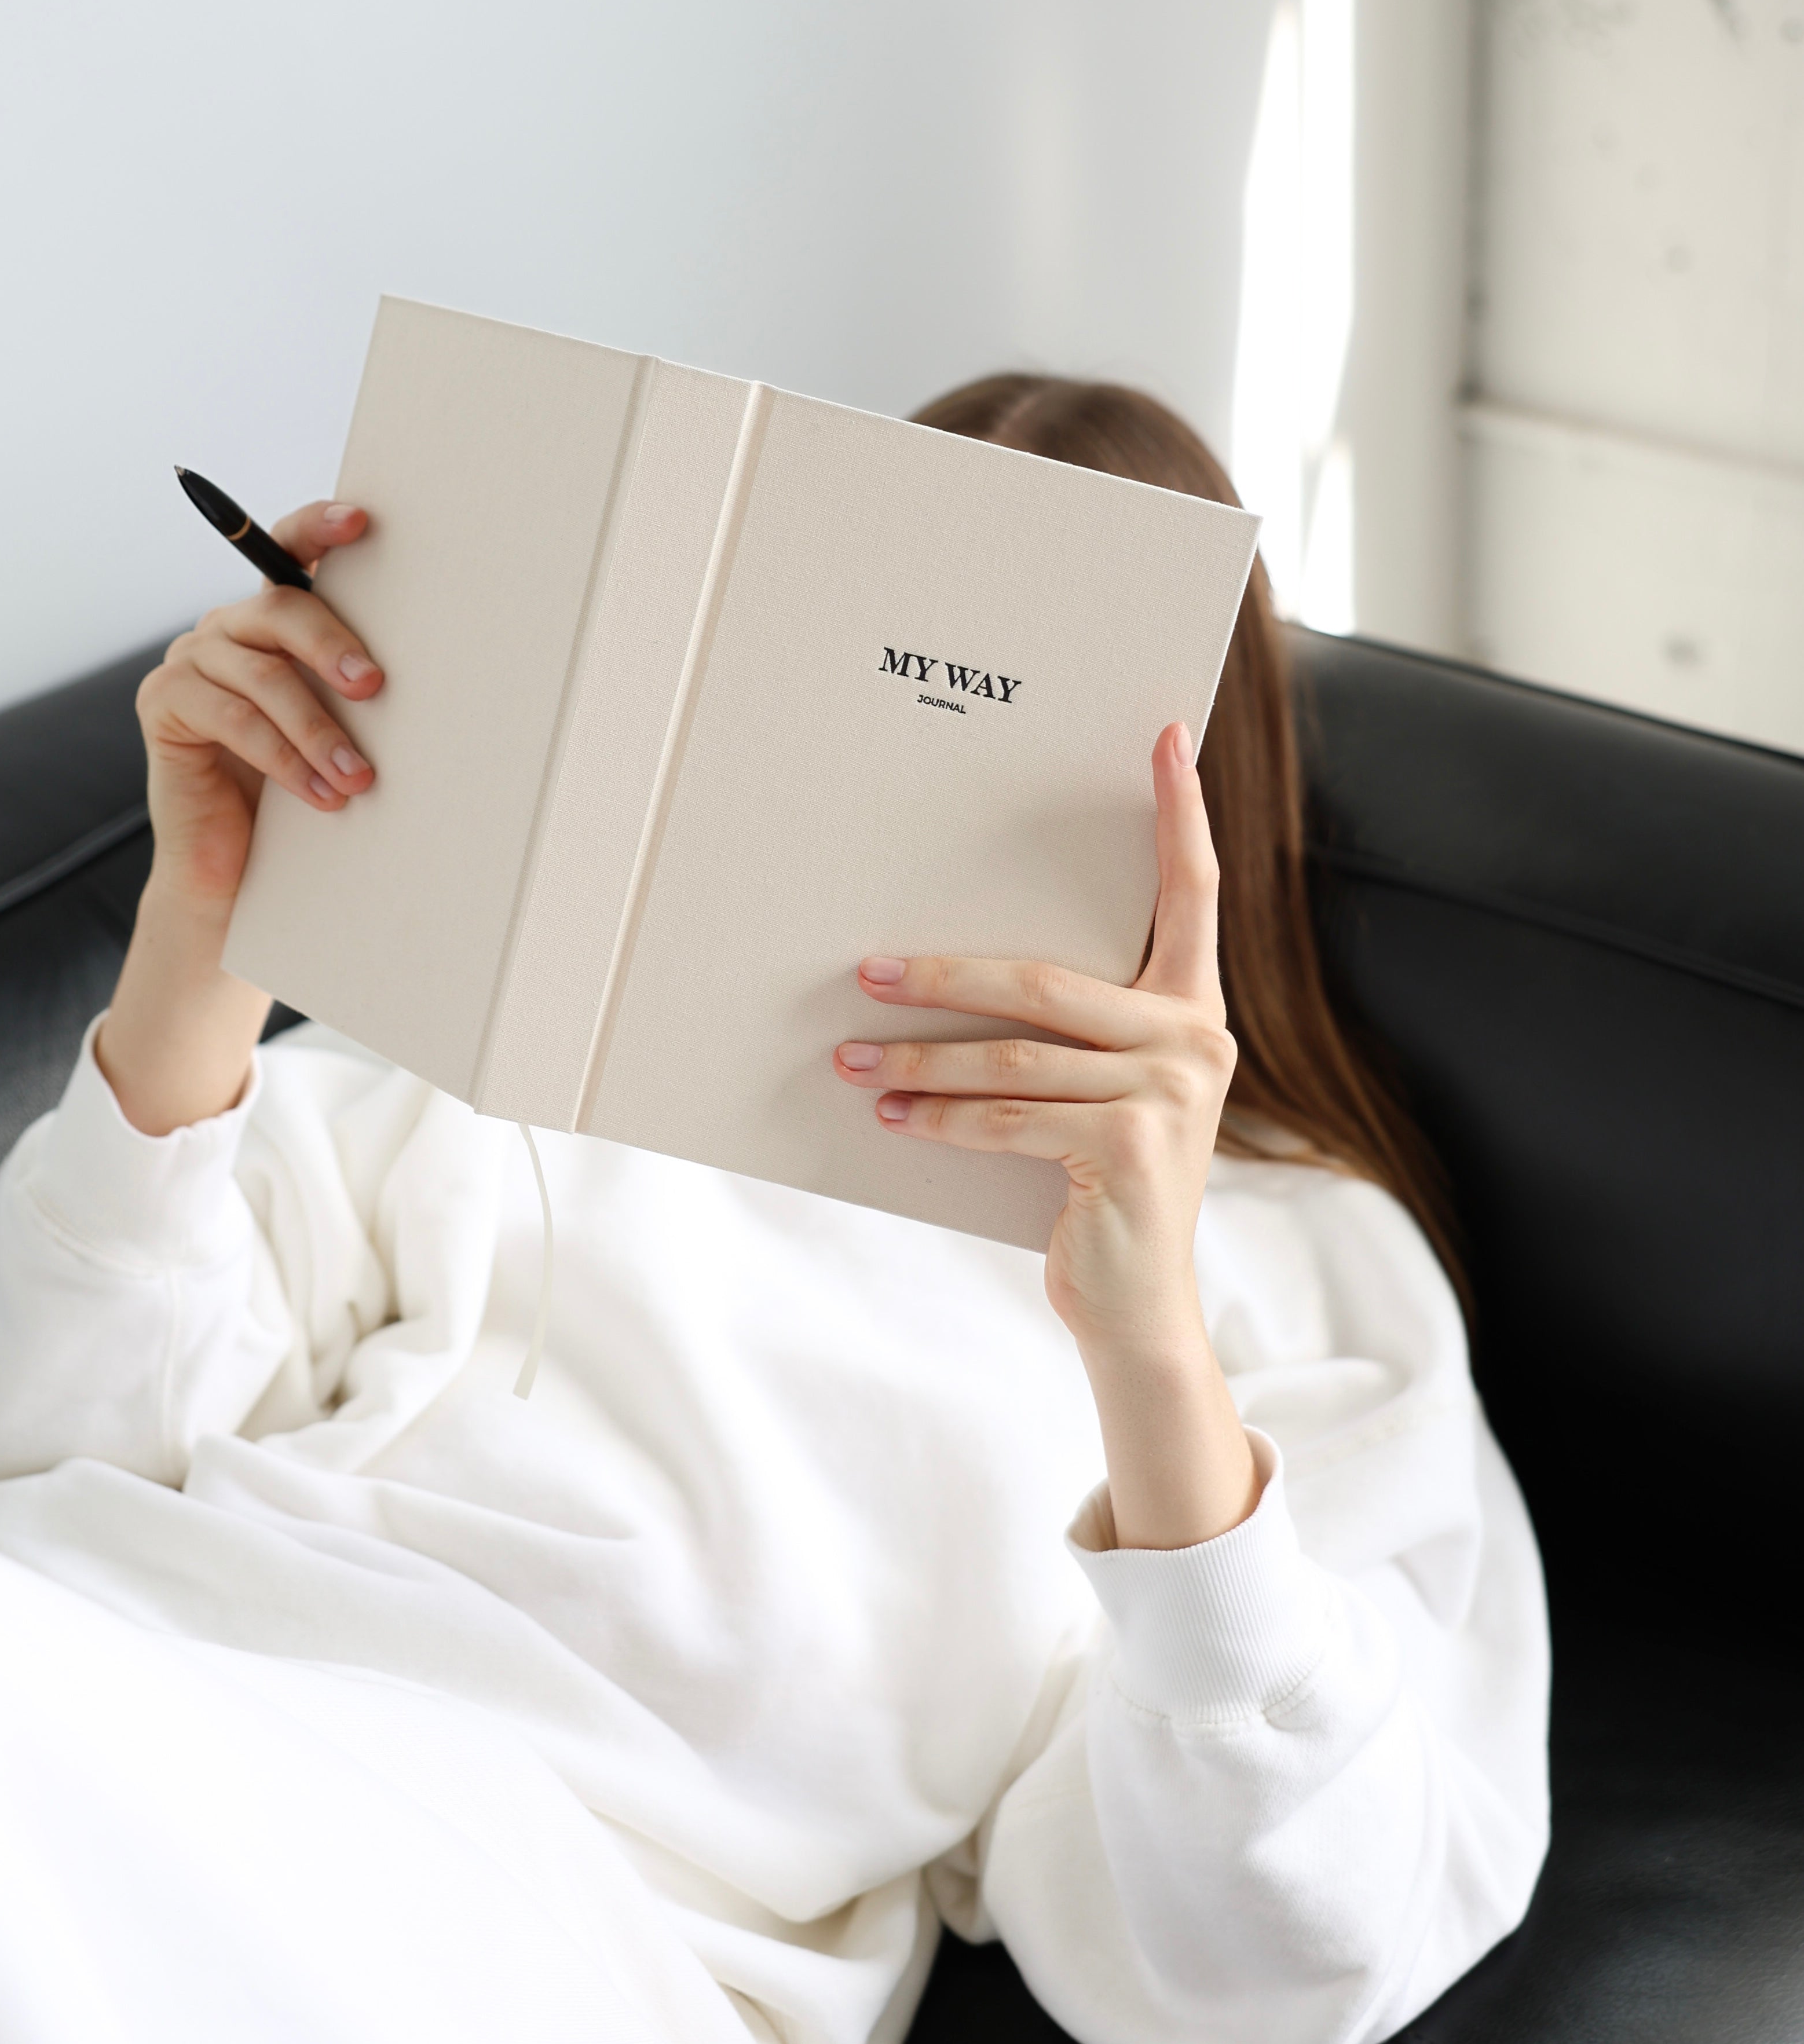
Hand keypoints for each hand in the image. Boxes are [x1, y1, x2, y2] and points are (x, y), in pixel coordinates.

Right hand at [136, 501, 383, 910]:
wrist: (232, 862)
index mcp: (270, 620)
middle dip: (332, 646)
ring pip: (263, 675)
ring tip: (358, 777)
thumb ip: (349, 681)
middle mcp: (226, 627)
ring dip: (318, 730)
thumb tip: (408, 669)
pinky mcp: (163, 703)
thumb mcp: (333, 722)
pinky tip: (321, 794)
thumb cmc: (297, 785)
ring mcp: (189, 661)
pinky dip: (285, 759)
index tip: (361, 522)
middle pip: (280, 608)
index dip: (319, 528)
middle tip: (373, 687)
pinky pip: (234, 720)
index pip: (288, 552)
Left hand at [832, 722, 1256, 1546]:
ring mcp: (1170, 1096)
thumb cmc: (1095, 1185)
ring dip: (918, 1056)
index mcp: (1190, 1011)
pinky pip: (1008, 1117)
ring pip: (1013, 1056)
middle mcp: (1195, 1041)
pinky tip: (887, 1110)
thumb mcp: (1094, 1096)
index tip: (1162, 736)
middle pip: (1050, 978)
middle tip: (866, 966)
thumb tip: (950, 972)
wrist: (1136, 1307)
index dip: (1180, 812)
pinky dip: (936, 1115)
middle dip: (946, 973)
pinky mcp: (1132, 1149)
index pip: (1194, 891)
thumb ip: (1067, 1033)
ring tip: (848, 1053)